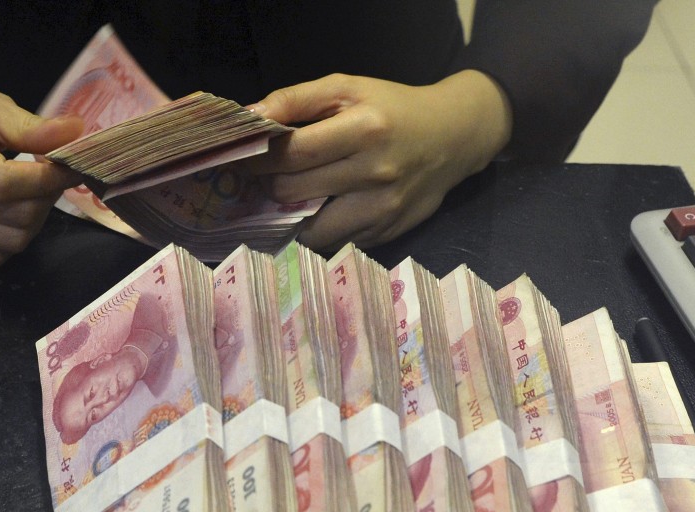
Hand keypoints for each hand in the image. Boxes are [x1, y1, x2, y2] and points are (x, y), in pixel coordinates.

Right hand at [0, 52, 83, 265]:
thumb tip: (76, 134)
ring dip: (34, 219)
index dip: (47, 179)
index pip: (4, 183)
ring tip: (30, 192)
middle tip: (48, 175)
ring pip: (10, 242)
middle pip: (13, 217)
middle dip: (45, 197)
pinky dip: (13, 237)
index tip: (69, 166)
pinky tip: (10, 210)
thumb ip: (30, 126)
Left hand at [244, 71, 512, 251]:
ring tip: (291, 195)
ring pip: (310, 229)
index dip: (256, 159)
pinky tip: (322, 208)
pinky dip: (322, 228)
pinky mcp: (386, 233)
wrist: (454, 137)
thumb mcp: (348, 88)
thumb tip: (249, 117)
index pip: (290, 154)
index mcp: (364, 129)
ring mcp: (382, 209)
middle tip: (262, 176)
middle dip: (269, 184)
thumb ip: (296, 99)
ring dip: (292, 214)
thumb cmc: (393, 108)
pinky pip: (336, 241)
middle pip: (293, 191)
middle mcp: (375, 173)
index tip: (240, 159)